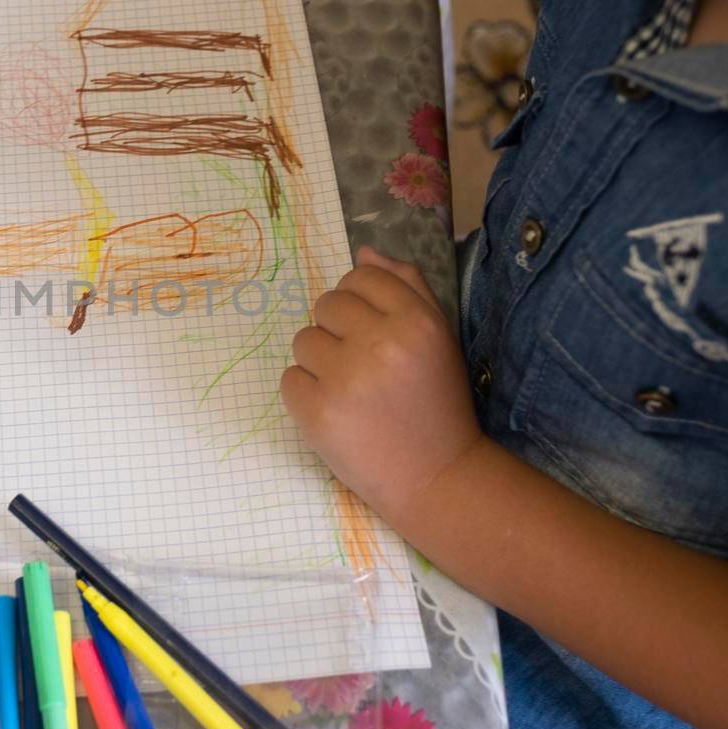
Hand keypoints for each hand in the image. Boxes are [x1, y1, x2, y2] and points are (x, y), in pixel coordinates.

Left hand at [280, 246, 483, 521]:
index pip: (360, 276)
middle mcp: (382, 343)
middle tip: (362, 365)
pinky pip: (289, 379)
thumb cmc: (435, 403)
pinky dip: (306, 395)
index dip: (360, 301)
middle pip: (326, 304)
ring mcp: (346, 379)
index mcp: (416, 321)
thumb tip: (364, 251)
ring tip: (352, 391)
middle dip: (337, 330)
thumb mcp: (438, 338)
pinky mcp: (317, 412)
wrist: (436, 476)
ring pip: (303, 340)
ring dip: (320, 362)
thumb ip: (407, 288)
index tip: (371, 329)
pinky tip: (337, 412)